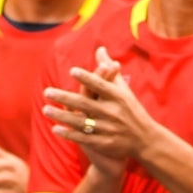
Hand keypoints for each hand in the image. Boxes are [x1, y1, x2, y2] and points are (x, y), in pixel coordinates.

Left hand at [42, 46, 151, 175]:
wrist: (147, 140)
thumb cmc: (131, 110)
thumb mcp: (123, 90)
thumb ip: (108, 71)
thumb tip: (99, 48)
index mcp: (118, 97)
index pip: (101, 86)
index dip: (88, 78)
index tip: (72, 70)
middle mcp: (113, 112)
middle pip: (86, 104)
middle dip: (65, 98)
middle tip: (47, 92)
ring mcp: (108, 129)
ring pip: (81, 122)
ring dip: (62, 116)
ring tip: (45, 109)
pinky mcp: (105, 143)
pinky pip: (84, 138)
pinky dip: (70, 134)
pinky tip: (55, 129)